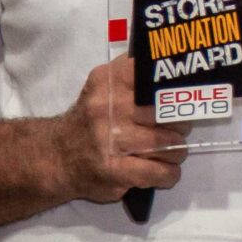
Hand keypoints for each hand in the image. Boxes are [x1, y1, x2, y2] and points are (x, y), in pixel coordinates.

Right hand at [55, 55, 186, 203]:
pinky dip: (169, 173)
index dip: (176, 88)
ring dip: (176, 151)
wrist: (57, 157)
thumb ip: (135, 74)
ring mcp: (111, 140)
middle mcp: (109, 107)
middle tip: (175, 130)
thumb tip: (177, 68)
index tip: (184, 96)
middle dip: (180, 125)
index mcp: (109, 81)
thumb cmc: (92, 119)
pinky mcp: (115, 171)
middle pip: (169, 113)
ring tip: (169, 152)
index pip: (154, 76)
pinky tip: (164, 171)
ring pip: (170, 145)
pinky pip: (160, 172)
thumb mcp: (105, 86)